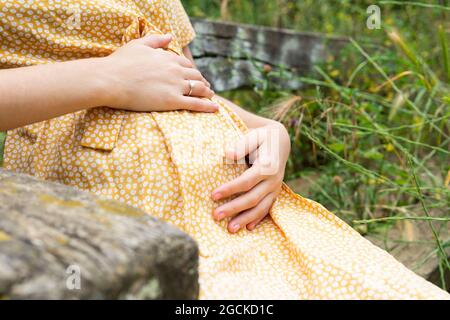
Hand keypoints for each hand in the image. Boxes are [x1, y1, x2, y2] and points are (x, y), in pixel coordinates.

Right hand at [99, 34, 217, 111]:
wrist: (110, 80)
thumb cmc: (120, 63)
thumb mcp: (138, 45)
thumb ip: (156, 40)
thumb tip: (171, 36)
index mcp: (167, 58)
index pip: (187, 64)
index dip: (193, 71)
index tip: (196, 75)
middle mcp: (175, 70)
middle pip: (196, 76)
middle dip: (203, 81)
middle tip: (207, 87)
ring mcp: (175, 86)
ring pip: (199, 89)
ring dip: (208, 92)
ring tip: (212, 96)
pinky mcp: (172, 101)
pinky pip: (196, 104)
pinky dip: (208, 106)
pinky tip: (216, 108)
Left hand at [211, 122, 290, 232]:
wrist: (281, 141)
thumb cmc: (261, 138)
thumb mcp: (253, 136)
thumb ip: (242, 145)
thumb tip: (227, 153)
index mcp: (267, 165)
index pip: (246, 181)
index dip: (230, 189)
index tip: (213, 195)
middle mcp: (273, 179)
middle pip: (252, 198)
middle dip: (234, 208)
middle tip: (216, 216)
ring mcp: (275, 188)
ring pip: (261, 207)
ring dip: (245, 218)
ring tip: (230, 229)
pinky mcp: (275, 193)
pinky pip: (268, 209)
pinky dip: (258, 219)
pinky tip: (247, 228)